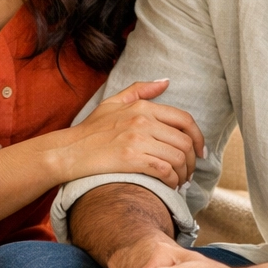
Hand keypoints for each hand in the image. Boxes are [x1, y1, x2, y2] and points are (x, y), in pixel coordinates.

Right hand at [56, 80, 204, 188]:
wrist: (68, 152)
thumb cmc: (90, 130)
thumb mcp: (114, 102)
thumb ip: (140, 89)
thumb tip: (166, 81)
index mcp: (142, 107)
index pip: (184, 120)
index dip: (198, 138)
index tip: (199, 152)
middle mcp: (143, 121)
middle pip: (184, 141)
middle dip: (192, 161)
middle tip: (188, 173)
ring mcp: (137, 139)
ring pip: (177, 157)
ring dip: (183, 174)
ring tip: (179, 181)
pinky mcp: (131, 159)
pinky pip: (164, 170)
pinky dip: (171, 181)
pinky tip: (168, 186)